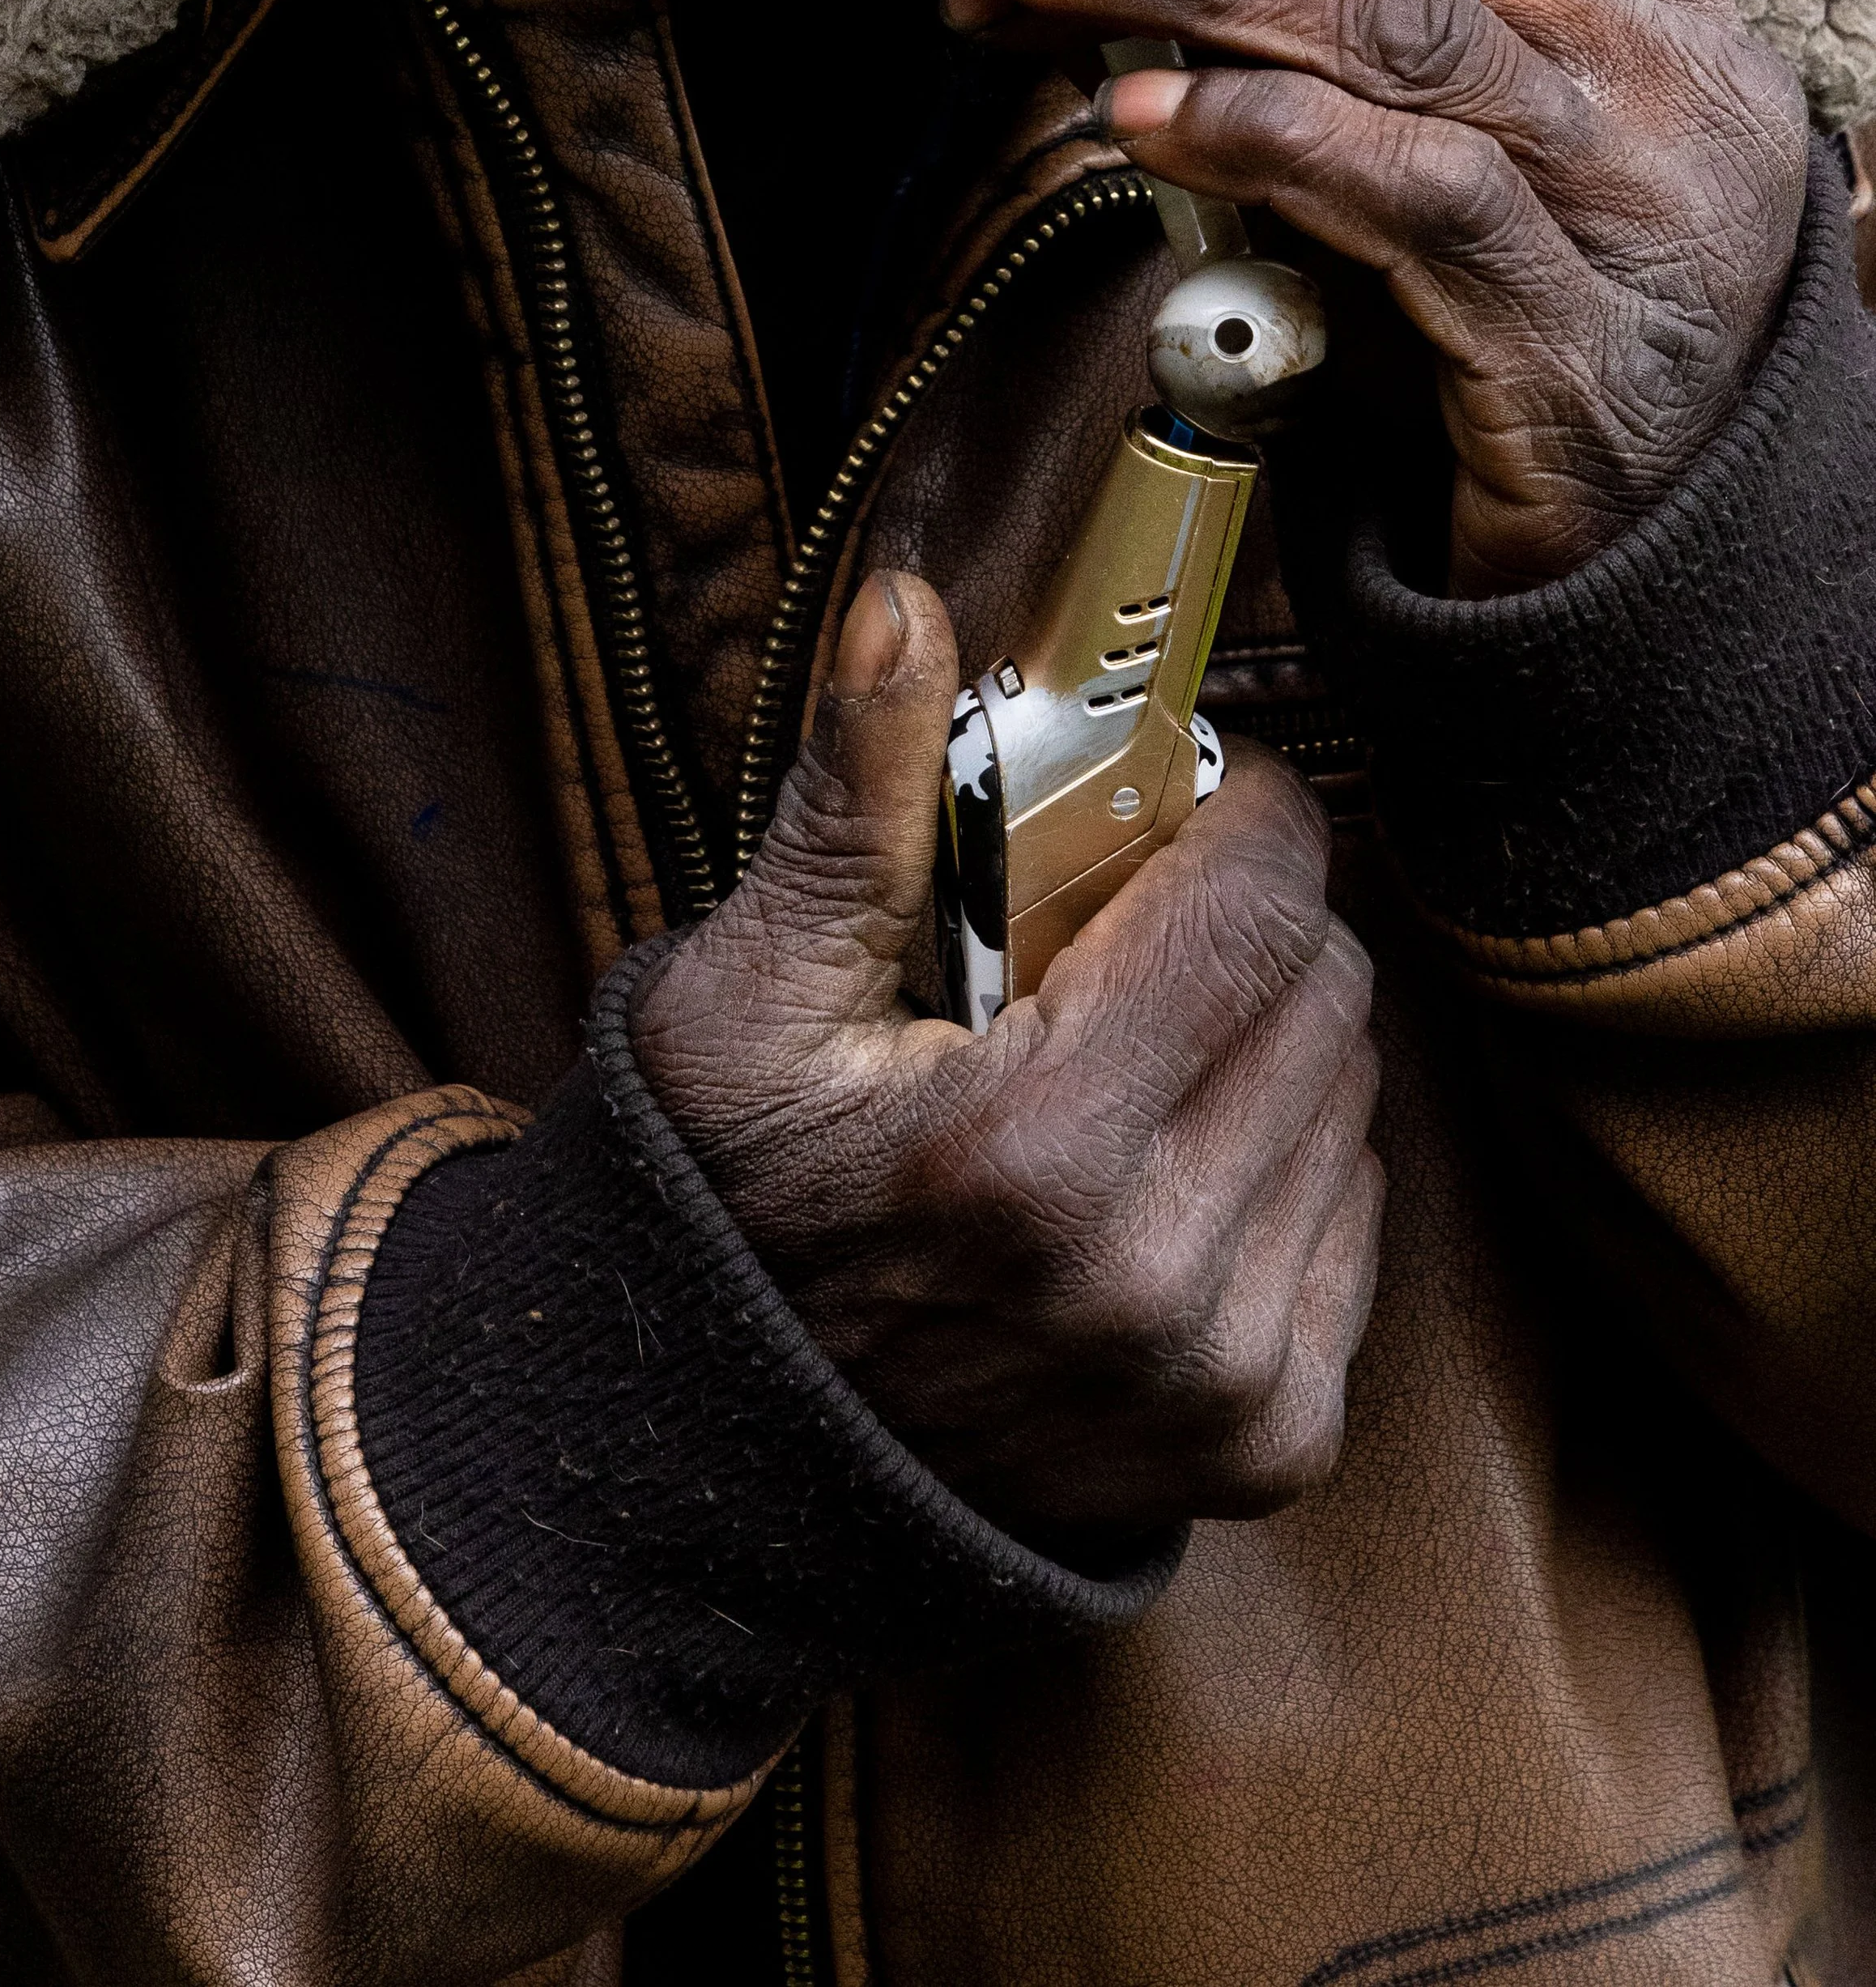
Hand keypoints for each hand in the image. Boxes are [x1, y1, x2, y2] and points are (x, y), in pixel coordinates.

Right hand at [631, 572, 1381, 1543]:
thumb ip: (854, 804)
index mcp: (1030, 1151)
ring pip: (1356, 1095)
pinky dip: (1284, 1161)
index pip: (1257, 903)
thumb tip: (911, 608)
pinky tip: (1160, 1165)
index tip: (1190, 786)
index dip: (1246, 807)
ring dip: (1269, 1037)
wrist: (729, 1474)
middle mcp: (1154, 1278)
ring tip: (1130, 1050)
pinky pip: (1356, 1215)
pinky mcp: (1270, 1440)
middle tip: (1130, 923)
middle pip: (1325, 987)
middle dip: (1250, 917)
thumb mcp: (742, 1000)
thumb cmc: (726, 1210)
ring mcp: (1225, 1376)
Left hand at [943, 0, 1810, 595]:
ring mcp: (1633, 219)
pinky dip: (1274, 142)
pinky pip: (1421, 200)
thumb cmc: (1495, 374)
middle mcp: (1657, 101)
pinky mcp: (1577, 345)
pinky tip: (1155, 123)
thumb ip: (1293, 88)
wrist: (1629, 591)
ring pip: (1414, 43)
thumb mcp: (1393, 198)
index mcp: (1631, 29)